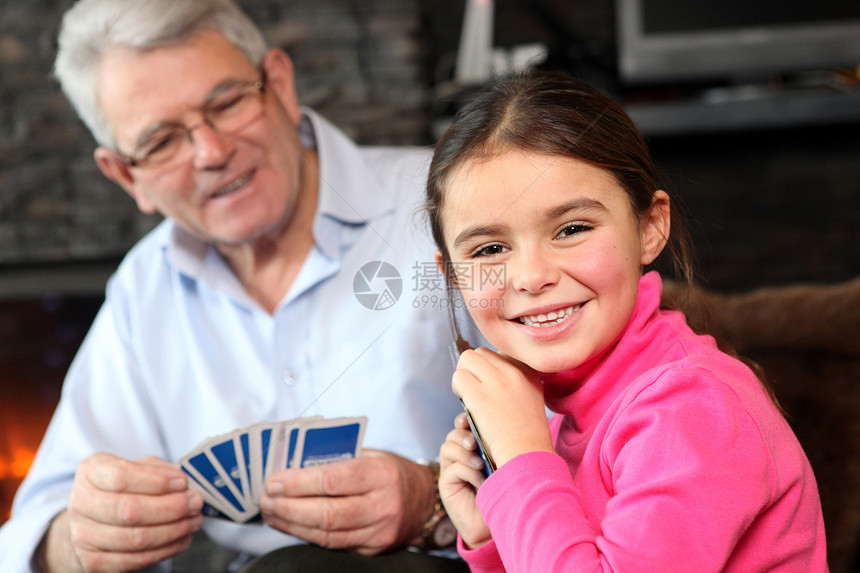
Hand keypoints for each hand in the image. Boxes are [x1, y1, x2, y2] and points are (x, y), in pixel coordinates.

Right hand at [38, 453, 202, 572]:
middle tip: (196, 502)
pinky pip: (138, 559)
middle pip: (131, 510)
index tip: (182, 482)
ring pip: (137, 538)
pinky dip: (167, 548)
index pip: (121, 477)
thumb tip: (184, 483)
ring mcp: (84, 536)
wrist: (93, 520)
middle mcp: (81, 504)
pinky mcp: (95, 562)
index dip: (157, 481)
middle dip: (172, 507)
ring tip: (194, 519)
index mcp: (90, 472)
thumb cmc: (123, 488)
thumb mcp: (139, 466)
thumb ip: (160, 470)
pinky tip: (182, 536)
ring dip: (175, 529)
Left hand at [259, 449, 434, 554]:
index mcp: (380, 475)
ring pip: (326, 535)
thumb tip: (291, 466)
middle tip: (265, 500)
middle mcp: (382, 506)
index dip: (298, 483)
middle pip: (325, 514)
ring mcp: (378, 533)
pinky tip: (291, 525)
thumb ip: (334, 459)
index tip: (273, 481)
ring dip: (291, 525)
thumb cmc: (390, 472)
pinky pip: (333, 545)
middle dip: (288, 507)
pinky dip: (306, 535)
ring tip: (271, 513)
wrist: (423, 499)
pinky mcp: (372, 550)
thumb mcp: (369, 455)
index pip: (332, 480)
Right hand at [438, 412, 490, 548]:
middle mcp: (458, 457)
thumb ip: (494, 448)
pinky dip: (468, 472)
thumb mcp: (500, 463)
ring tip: (480, 464)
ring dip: (464, 454)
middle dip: (462, 435)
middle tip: (474, 443)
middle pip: (452, 436)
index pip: (462, 426)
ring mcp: (450, 470)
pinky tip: (481, 482)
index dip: (463, 420)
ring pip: (447, 449)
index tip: (469, 418)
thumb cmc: (503, 491)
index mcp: (472, 448)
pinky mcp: (446, 485)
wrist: (495, 522)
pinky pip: (453, 469)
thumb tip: (496, 430)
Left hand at [454, 348, 552, 467]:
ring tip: (468, 396)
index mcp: (529, 371)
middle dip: (473, 369)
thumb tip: (486, 369)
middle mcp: (515, 371)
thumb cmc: (525, 435)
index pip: (499, 354)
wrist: (527, 455)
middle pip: (481, 353)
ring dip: (463, 376)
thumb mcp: (530, 398)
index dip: (489, 370)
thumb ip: (514, 381)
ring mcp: (498, 380)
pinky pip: (459, 376)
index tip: (490, 387)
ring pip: (467, 359)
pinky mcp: (480, 395)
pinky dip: (457, 387)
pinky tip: (466, 402)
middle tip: (475, 390)